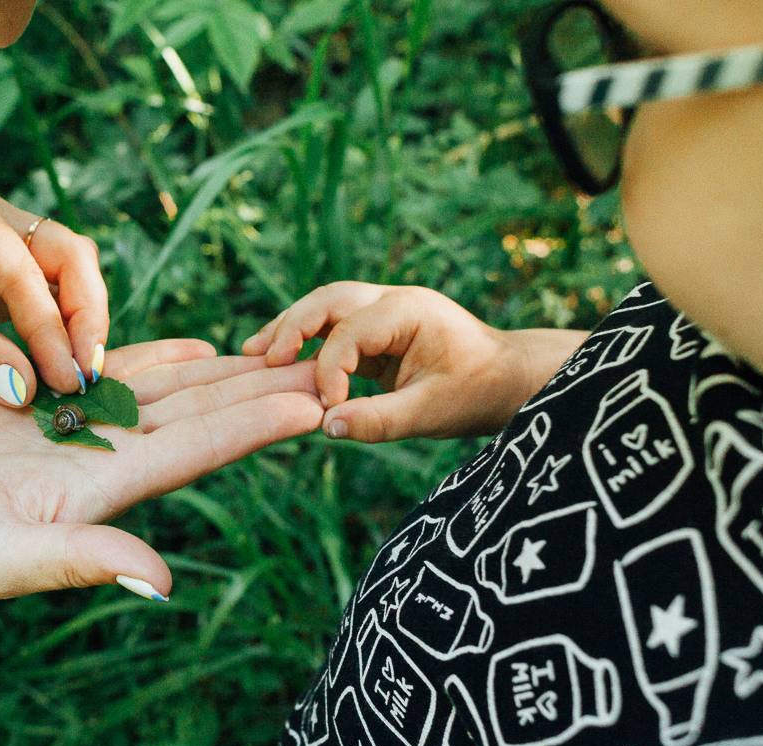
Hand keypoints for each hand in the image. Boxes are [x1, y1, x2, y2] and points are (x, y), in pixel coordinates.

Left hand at [0, 176, 104, 404]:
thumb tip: (28, 389)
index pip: (25, 270)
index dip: (51, 328)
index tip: (66, 379)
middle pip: (67, 257)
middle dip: (85, 316)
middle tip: (88, 374)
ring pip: (66, 275)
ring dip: (79, 324)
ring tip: (81, 375)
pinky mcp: (0, 274)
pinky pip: (46, 297)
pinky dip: (59, 330)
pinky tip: (63, 366)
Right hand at [0, 340, 323, 598]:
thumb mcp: (5, 557)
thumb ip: (83, 559)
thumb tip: (164, 581)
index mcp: (104, 488)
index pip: (196, 451)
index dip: (254, 427)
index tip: (312, 405)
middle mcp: (103, 454)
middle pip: (198, 414)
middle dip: (257, 390)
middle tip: (321, 363)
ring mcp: (78, 423)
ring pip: (167, 388)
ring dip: (222, 369)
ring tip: (276, 348)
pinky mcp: (45, 394)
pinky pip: (114, 367)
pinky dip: (160, 353)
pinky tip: (201, 345)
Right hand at [243, 282, 585, 441]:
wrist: (510, 380)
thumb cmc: (479, 393)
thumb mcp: (432, 413)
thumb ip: (379, 420)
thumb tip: (326, 427)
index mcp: (410, 310)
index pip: (351, 332)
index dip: (329, 370)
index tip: (322, 408)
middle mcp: (393, 301)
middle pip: (328, 301)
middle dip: (290, 326)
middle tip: (257, 358)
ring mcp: (384, 312)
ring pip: (325, 308)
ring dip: (290, 329)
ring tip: (252, 354)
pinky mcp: (377, 332)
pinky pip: (332, 329)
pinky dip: (305, 343)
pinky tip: (279, 363)